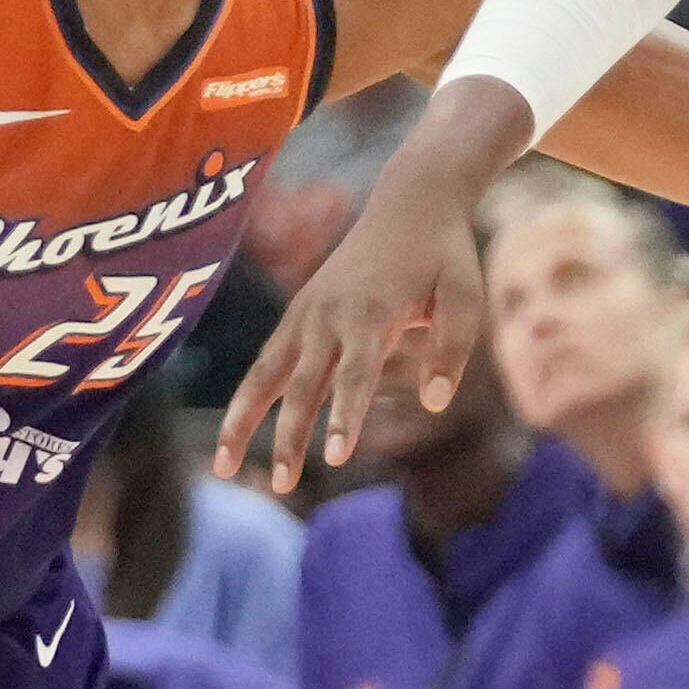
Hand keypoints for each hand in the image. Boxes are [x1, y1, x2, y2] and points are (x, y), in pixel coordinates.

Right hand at [218, 193, 483, 492]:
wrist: (410, 201)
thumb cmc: (443, 255)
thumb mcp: (465, 295)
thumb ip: (453, 348)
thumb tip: (434, 402)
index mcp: (371, 311)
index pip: (355, 375)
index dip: (345, 416)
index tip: (335, 458)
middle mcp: (329, 313)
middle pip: (304, 385)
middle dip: (290, 437)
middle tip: (282, 486)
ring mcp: (307, 312)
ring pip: (266, 374)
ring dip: (243, 421)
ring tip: (223, 470)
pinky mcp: (299, 312)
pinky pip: (266, 361)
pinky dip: (247, 397)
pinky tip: (235, 435)